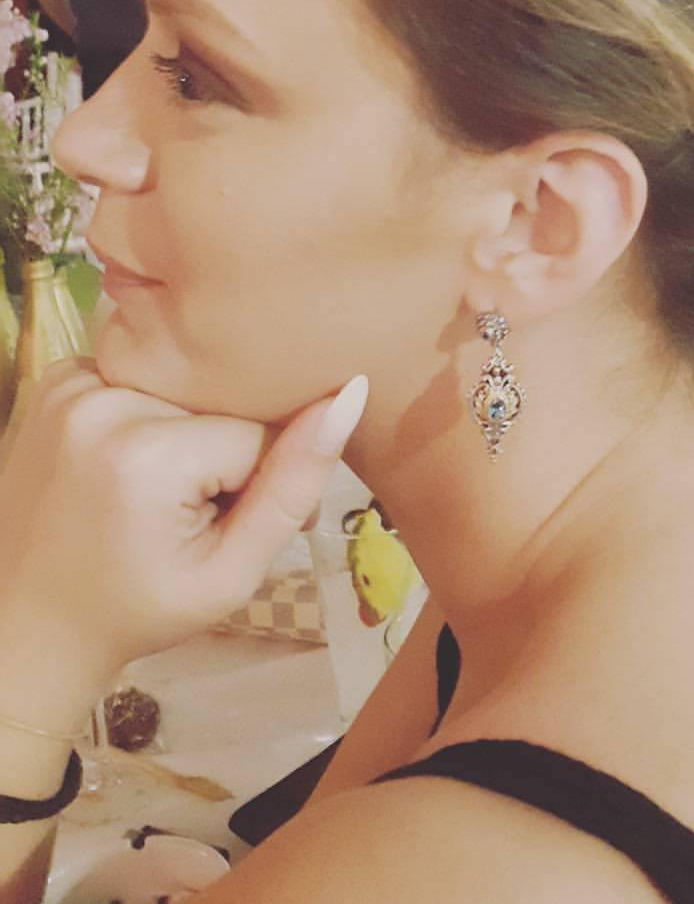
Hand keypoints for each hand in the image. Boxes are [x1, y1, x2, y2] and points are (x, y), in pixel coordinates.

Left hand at [0, 359, 368, 683]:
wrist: (23, 625)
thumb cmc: (135, 611)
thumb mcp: (231, 573)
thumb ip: (295, 486)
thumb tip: (351, 394)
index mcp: (147, 453)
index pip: (260, 433)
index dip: (259, 482)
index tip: (227, 527)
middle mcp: (104, 401)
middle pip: (221, 404)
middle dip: (226, 453)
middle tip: (195, 515)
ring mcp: (71, 385)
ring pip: (186, 389)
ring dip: (188, 432)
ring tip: (158, 495)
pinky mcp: (55, 379)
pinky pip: (141, 379)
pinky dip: (147, 415)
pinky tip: (127, 464)